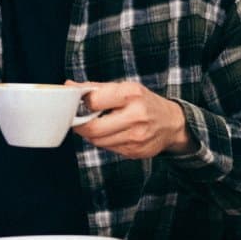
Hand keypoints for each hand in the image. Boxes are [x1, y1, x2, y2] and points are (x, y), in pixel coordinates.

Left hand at [66, 80, 194, 158]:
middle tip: (79, 120)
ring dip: (91, 134)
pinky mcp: (135, 152)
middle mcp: (136, 116)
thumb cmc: (144, 102)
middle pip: (93, 128)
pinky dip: (104, 141)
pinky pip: (108, 149)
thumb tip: (69, 87)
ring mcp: (136, 137)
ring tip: (97, 124)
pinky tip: (110, 133)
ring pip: (98, 141)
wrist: (171, 123)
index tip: (80, 103)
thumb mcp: (124, 88)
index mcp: (131, 94)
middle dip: (81, 125)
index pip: (94, 102)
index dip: (82, 104)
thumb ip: (95, 88)